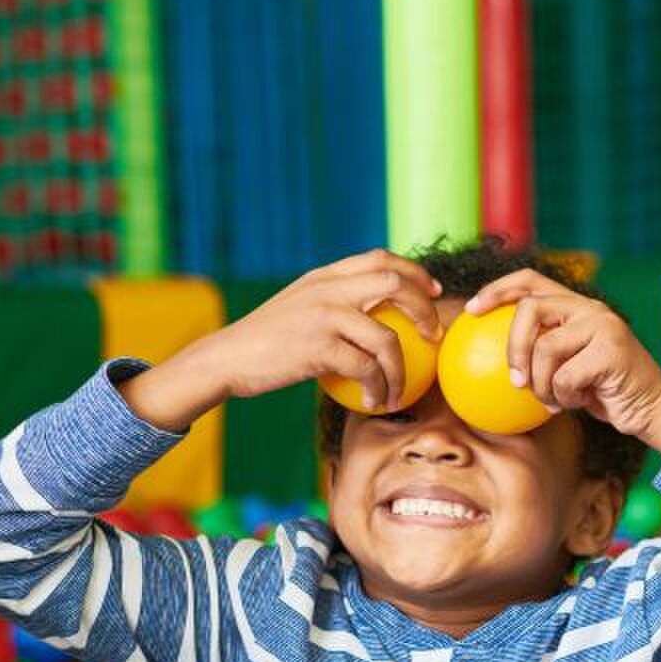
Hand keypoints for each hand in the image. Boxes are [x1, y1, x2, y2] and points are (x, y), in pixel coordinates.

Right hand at [138, 250, 444, 423]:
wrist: (227, 357)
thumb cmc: (265, 341)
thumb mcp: (300, 307)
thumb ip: (332, 303)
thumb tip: (374, 318)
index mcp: (324, 276)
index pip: (380, 259)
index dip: (414, 272)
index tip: (433, 292)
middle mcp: (327, 289)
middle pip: (394, 284)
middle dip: (423, 309)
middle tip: (433, 335)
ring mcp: (323, 317)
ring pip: (386, 337)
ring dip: (401, 369)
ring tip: (399, 391)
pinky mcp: (318, 348)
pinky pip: (366, 369)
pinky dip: (378, 389)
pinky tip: (376, 402)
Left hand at [466, 270, 660, 447]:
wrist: (651, 410)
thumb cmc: (605, 393)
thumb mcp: (566, 369)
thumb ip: (541, 353)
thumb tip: (488, 359)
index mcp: (576, 307)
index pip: (530, 281)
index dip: (496, 290)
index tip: (472, 310)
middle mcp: (589, 308)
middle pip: (529, 309)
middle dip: (514, 348)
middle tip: (515, 380)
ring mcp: (603, 326)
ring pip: (545, 348)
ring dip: (542, 385)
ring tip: (554, 401)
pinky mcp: (611, 350)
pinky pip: (564, 376)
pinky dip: (564, 397)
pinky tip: (578, 402)